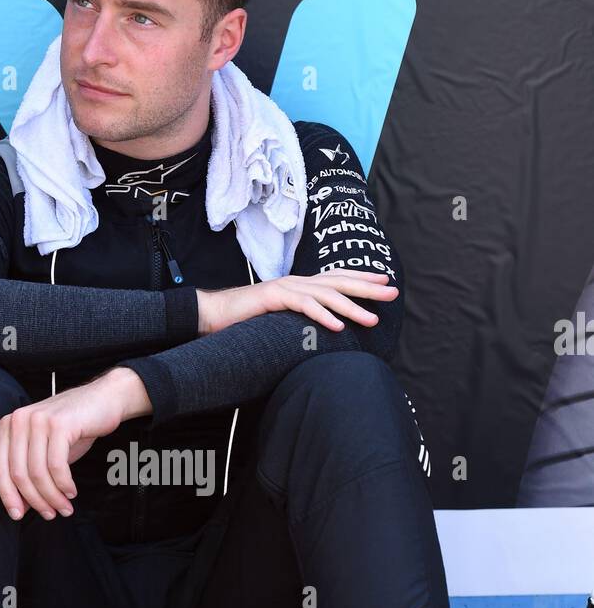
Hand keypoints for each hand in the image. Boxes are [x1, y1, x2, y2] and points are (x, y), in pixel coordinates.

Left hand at [0, 368, 149, 520]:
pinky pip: (56, 465)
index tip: (17, 516)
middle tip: (50, 514)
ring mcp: (38, 420)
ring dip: (52, 496)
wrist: (103, 400)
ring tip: (64, 507)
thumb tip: (19, 508)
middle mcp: (19, 420)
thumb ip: (29, 474)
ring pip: (38, 472)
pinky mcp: (59, 424)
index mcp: (8, 425)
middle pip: (18, 473)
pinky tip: (71, 492)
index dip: (7, 495)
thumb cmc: (73, 429)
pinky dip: (64, 484)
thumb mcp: (45, 452)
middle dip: (35, 500)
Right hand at [196, 270, 397, 335]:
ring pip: (327, 295)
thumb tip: (323, 330)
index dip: (362, 278)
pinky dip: (322, 316)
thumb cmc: (247, 321)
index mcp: (301, 286)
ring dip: (352, 308)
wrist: (214, 316)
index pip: (337, 278)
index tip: (386, 282)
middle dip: (369, 288)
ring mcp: (286, 288)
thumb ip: (301, 319)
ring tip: (372, 319)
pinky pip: (303, 306)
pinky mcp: (274, 298)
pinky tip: (337, 327)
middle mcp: (297, 283)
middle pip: (339, 282)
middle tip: (393, 293)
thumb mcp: (281, 319)